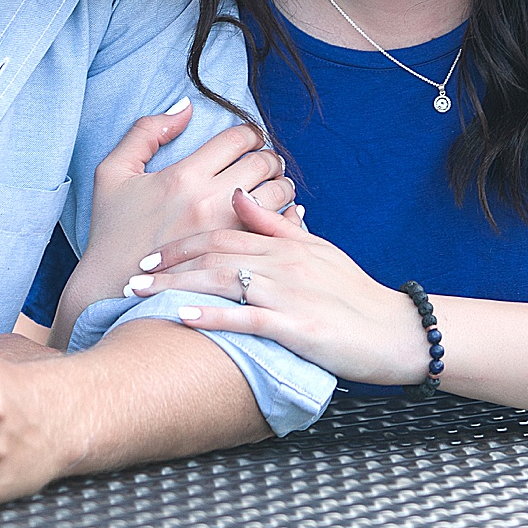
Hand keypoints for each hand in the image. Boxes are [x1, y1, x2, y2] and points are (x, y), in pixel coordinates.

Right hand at [54, 107, 298, 336]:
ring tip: (272, 187)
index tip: (249, 140)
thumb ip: (146, 132)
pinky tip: (276, 216)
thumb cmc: (111, 232)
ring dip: (281, 185)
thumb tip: (185, 107)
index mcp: (184, 175)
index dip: (250, 133)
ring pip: (278, 193)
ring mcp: (227, 232)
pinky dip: (286, 217)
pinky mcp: (238, 259)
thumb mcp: (113, 173)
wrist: (112, 291)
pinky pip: (278, 228)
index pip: (238, 138)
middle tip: (265, 163)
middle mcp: (209, 201)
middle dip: (269, 157)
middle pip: (264, 162)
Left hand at [148, 192, 431, 386]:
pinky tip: (184, 318)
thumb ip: (276, 226)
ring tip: (143, 294)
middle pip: (214, 253)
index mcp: (287, 244)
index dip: (182, 242)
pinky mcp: (299, 327)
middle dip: (169, 263)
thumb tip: (239, 196)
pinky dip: (215, 317)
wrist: (395, 330)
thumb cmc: (354, 296)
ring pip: (224, 281)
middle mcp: (284, 263)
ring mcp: (290, 294)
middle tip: (132, 274)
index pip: (224, 233)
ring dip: (178, 286)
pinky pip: (249, 319)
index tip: (149, 255)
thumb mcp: (317, 252)